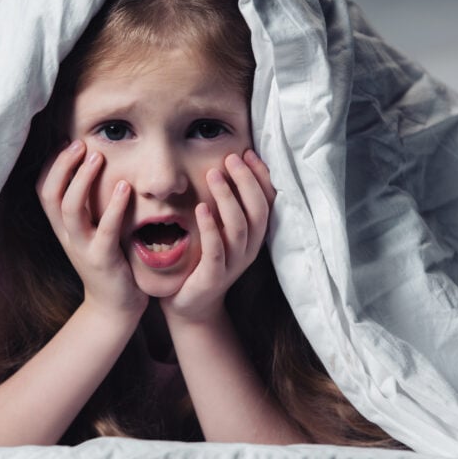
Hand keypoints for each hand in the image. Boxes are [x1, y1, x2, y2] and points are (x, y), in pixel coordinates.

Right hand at [36, 140, 147, 318]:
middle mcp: (66, 235)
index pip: (44, 191)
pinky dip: (113, 207)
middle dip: (62, 166)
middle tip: (80, 143)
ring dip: (82, 180)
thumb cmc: (108, 262)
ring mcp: (82, 248)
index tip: (67, 141)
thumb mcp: (92, 232)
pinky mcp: (103, 260)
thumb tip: (98, 167)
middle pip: (51, 195)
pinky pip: (104, 230)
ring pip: (71, 210)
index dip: (51, 165)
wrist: (114, 308)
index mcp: (62, 227)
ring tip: (97, 156)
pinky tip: (125, 187)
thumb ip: (90, 206)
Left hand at [161, 150, 274, 322]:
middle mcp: (249, 248)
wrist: (190, 306)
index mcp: (253, 236)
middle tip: (230, 158)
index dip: (261, 176)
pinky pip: (215, 249)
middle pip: (257, 209)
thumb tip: (221, 166)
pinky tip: (201, 208)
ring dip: (227, 197)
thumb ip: (224, 206)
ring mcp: (233, 263)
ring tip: (213, 175)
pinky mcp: (213, 275)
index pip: (267, 201)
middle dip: (246, 180)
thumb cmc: (202, 261)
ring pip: (239, 226)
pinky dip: (210, 227)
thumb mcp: (219, 232)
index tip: (248, 153)